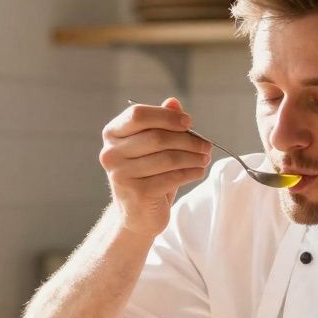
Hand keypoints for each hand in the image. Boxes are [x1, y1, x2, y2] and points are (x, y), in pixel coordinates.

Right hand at [100, 97, 211, 238]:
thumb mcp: (153, 147)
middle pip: (157, 137)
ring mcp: (122, 175)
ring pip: (168, 158)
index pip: (138, 115)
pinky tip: (198, 171)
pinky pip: (172, 177)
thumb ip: (161, 123)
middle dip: (188, 140)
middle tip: (206, 145)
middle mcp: (111, 154)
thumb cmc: (147, 174)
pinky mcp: (137, 194)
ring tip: (204, 158)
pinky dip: (190, 173)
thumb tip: (174, 103)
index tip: (188, 122)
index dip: (166, 116)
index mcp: (112, 134)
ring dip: (193, 157)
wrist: (138, 214)